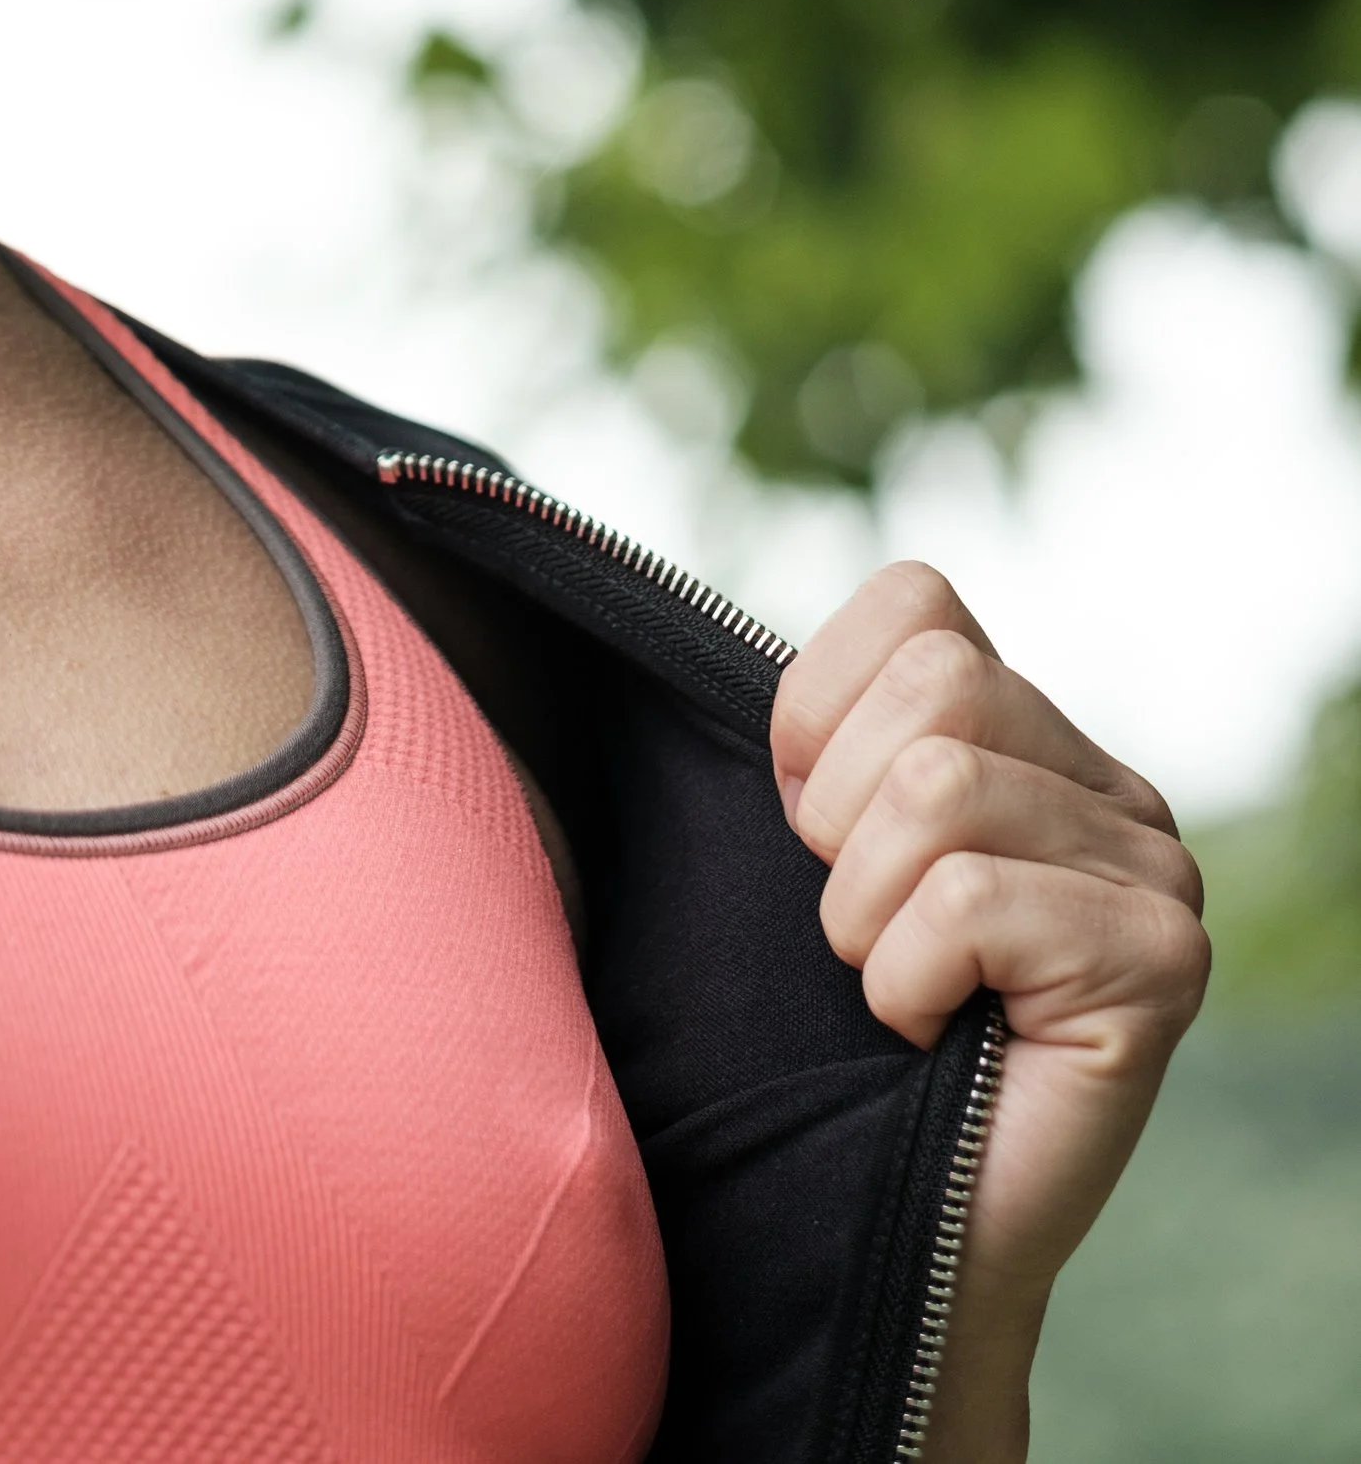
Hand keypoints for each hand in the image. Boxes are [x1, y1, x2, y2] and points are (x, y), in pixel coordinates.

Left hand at [772, 563, 1208, 1463]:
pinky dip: (907, 979)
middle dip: (841, 819)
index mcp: (1034, 735)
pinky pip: (968, 901)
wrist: (893, 1232)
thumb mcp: (800, 846)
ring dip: (866, 913)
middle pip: (935, 680)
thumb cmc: (824, 1037)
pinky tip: (935, 1036)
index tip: (811, 833)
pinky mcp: (1159, 962)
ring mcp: (1155, 872)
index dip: (818, 714)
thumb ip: (809, 734)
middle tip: (859, 927)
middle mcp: (1114, 790)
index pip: (918, 600)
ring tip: (899, 988)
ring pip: (941, 788)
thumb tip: (672, 635)